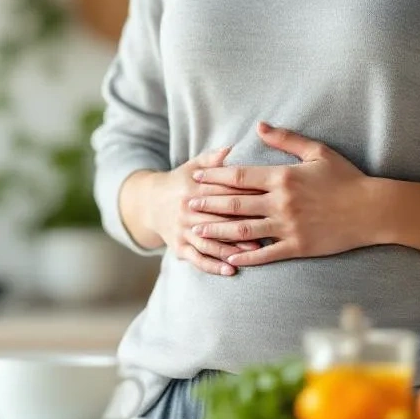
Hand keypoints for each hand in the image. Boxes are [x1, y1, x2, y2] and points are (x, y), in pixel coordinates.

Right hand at [140, 147, 261, 276]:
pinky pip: (197, 259)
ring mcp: (182, 231)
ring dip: (232, 247)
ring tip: (255, 251)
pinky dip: (214, 266)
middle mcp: (187, 210)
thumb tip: (233, 147)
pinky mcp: (179, 248)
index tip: (270, 195)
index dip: (247, 193)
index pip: (224, 191)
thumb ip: (214, 159)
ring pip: (210, 241)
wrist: (149, 203)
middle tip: (270, 226)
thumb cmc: (181, 182)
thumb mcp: (193, 165)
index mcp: (194, 189)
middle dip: (244, 221)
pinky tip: (231, 270)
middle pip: (219, 217)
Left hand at [187, 122, 375, 266]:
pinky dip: (245, 257)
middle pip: (235, 203)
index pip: (239, 176)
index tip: (196, 177)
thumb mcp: (317, 151)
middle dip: (208, 203)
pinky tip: (228, 258)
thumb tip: (259, 127)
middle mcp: (281, 202)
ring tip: (197, 231)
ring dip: (218, 231)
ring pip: (244, 230)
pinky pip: (265, 254)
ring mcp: (288, 226)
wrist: (372, 210)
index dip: (214, 176)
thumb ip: (286, 139)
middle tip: (187, 204)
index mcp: (283, 177)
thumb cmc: (346, 178)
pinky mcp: (298, 246)